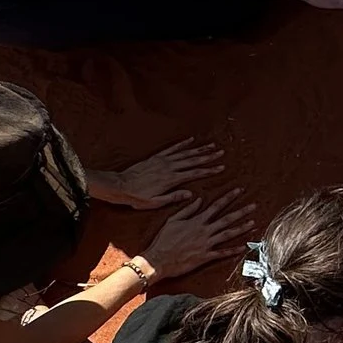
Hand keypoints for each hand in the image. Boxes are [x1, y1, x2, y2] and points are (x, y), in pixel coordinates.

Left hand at [90, 138, 229, 208]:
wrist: (120, 186)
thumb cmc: (137, 197)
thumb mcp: (155, 202)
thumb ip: (173, 198)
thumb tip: (190, 194)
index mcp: (171, 179)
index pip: (194, 173)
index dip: (209, 170)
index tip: (221, 168)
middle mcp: (169, 167)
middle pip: (193, 160)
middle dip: (208, 157)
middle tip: (221, 153)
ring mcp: (163, 160)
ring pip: (185, 153)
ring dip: (199, 149)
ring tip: (211, 146)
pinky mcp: (156, 157)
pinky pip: (172, 149)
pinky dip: (182, 144)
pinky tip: (191, 140)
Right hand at [138, 190, 255, 280]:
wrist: (158, 259)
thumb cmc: (163, 240)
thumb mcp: (173, 220)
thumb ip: (188, 209)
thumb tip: (199, 199)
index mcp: (196, 221)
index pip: (216, 205)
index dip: (228, 197)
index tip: (239, 190)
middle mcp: (204, 231)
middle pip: (227, 219)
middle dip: (242, 211)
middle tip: (254, 205)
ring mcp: (206, 244)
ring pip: (228, 234)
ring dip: (242, 228)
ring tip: (253, 222)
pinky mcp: (205, 257)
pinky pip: (222, 253)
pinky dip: (233, 250)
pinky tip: (243, 247)